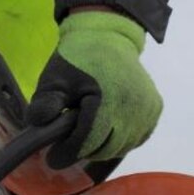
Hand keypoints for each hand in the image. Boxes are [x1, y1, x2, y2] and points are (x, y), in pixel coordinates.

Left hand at [26, 9, 161, 167]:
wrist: (107, 36)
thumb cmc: (77, 59)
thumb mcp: (53, 79)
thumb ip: (45, 104)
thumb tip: (38, 126)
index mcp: (107, 99)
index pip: (88, 141)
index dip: (68, 153)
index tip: (52, 159)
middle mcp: (133, 107)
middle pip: (105, 149)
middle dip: (83, 151)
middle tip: (66, 145)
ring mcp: (147, 109)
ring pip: (121, 147)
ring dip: (101, 148)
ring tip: (84, 135)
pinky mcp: (155, 108)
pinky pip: (136, 138)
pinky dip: (119, 141)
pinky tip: (105, 130)